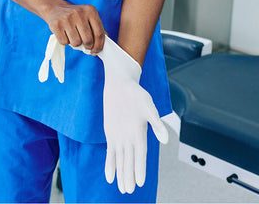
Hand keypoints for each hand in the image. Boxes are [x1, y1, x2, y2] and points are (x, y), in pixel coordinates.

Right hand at [43, 2, 105, 54]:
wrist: (56, 8)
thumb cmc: (76, 16)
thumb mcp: (89, 17)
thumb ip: (98, 29)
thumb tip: (106, 43)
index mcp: (90, 10)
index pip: (99, 33)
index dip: (99, 46)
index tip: (95, 51)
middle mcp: (79, 13)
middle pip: (88, 40)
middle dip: (87, 46)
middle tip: (85, 45)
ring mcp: (67, 18)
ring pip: (76, 43)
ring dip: (75, 44)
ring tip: (73, 36)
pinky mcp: (56, 24)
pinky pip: (64, 42)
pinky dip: (65, 42)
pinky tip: (65, 34)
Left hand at [98, 38, 168, 193]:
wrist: (120, 84)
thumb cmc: (136, 93)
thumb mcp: (147, 105)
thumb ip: (156, 123)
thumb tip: (165, 139)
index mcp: (140, 132)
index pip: (140, 155)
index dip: (140, 169)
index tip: (140, 183)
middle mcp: (130, 137)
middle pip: (130, 161)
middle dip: (129, 176)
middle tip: (128, 191)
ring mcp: (120, 136)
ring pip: (121, 159)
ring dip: (121, 173)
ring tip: (122, 189)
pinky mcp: (111, 133)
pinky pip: (110, 152)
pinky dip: (110, 163)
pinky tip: (109, 176)